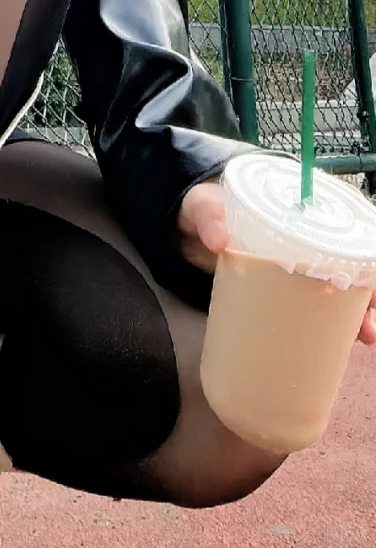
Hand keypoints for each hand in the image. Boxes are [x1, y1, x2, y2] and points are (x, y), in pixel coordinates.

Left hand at [176, 180, 375, 345]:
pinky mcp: (286, 289)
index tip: (369, 281)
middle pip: (352, 263)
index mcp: (294, 210)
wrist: (189, 231)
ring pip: (343, 288)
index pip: (344, 227)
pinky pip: (317, 305)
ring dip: (359, 312)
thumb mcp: (203, 205)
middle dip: (368, 293)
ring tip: (365, 337)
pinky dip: (334, 323)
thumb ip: (207, 215)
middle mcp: (305, 237)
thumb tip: (218, 240)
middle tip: (368, 324)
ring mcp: (299, 265)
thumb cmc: (206, 209)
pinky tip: (343, 342)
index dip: (363, 254)